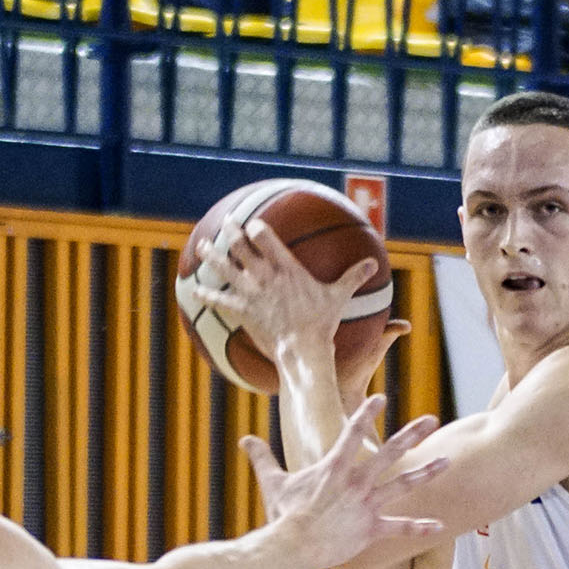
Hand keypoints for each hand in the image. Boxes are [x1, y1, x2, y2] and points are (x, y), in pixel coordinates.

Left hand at [197, 220, 409, 394]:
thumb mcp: (339, 296)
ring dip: (212, 255)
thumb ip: (353, 276)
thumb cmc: (322, 322)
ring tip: (202, 245)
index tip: (253, 224)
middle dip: (232, 232)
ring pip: (226, 268)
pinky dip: (207, 294)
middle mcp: (264, 276)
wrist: (302, 347)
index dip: (257, 229)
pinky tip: (195, 290)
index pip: (266, 238)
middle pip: (242, 248)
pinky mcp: (242, 311)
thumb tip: (374, 263)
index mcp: (286, 267)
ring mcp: (251, 293)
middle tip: (226, 221)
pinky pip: (220, 300)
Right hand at [241, 396, 443, 566]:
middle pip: (390, 452)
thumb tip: (245, 440)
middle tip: (431, 419)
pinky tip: (441, 526)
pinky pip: (401, 528)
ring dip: (426, 472)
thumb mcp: (273, 483)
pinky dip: (420, 527)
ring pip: (403, 484)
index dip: (367, 413)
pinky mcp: (372, 529)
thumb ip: (262, 458)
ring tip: (447, 461)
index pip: (353, 432)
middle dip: (412, 434)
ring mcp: (367, 505)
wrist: (294, 547)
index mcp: (334, 467)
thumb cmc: (284, 515)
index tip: (381, 399)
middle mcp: (356, 482)